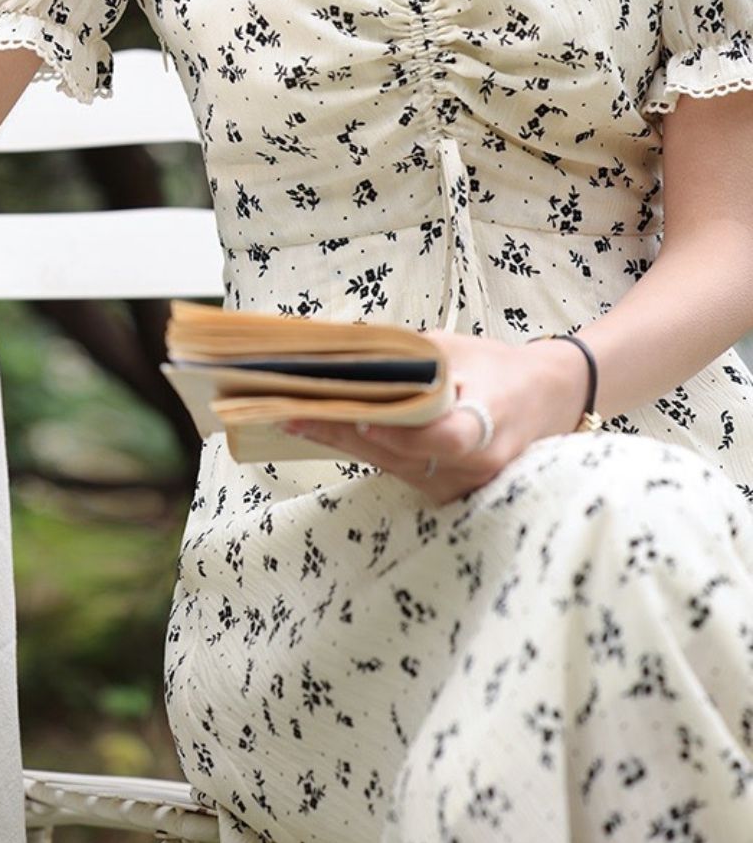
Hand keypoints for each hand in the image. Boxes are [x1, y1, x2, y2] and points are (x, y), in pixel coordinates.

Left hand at [283, 329, 590, 505]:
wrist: (548, 400)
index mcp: (489, 424)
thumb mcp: (458, 349)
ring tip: (295, 416)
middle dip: (345, 431)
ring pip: (393, 465)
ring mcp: (463, 486)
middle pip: (402, 454)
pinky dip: (366, 449)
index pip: (444, 436)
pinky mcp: (449, 493)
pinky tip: (328, 430)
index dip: (403, 433)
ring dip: (345, 441)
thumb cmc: (498, 367)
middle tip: (294, 410)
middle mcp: (477, 465)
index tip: (363, 419)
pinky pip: (400, 471)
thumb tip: (348, 352)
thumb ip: (410, 357)